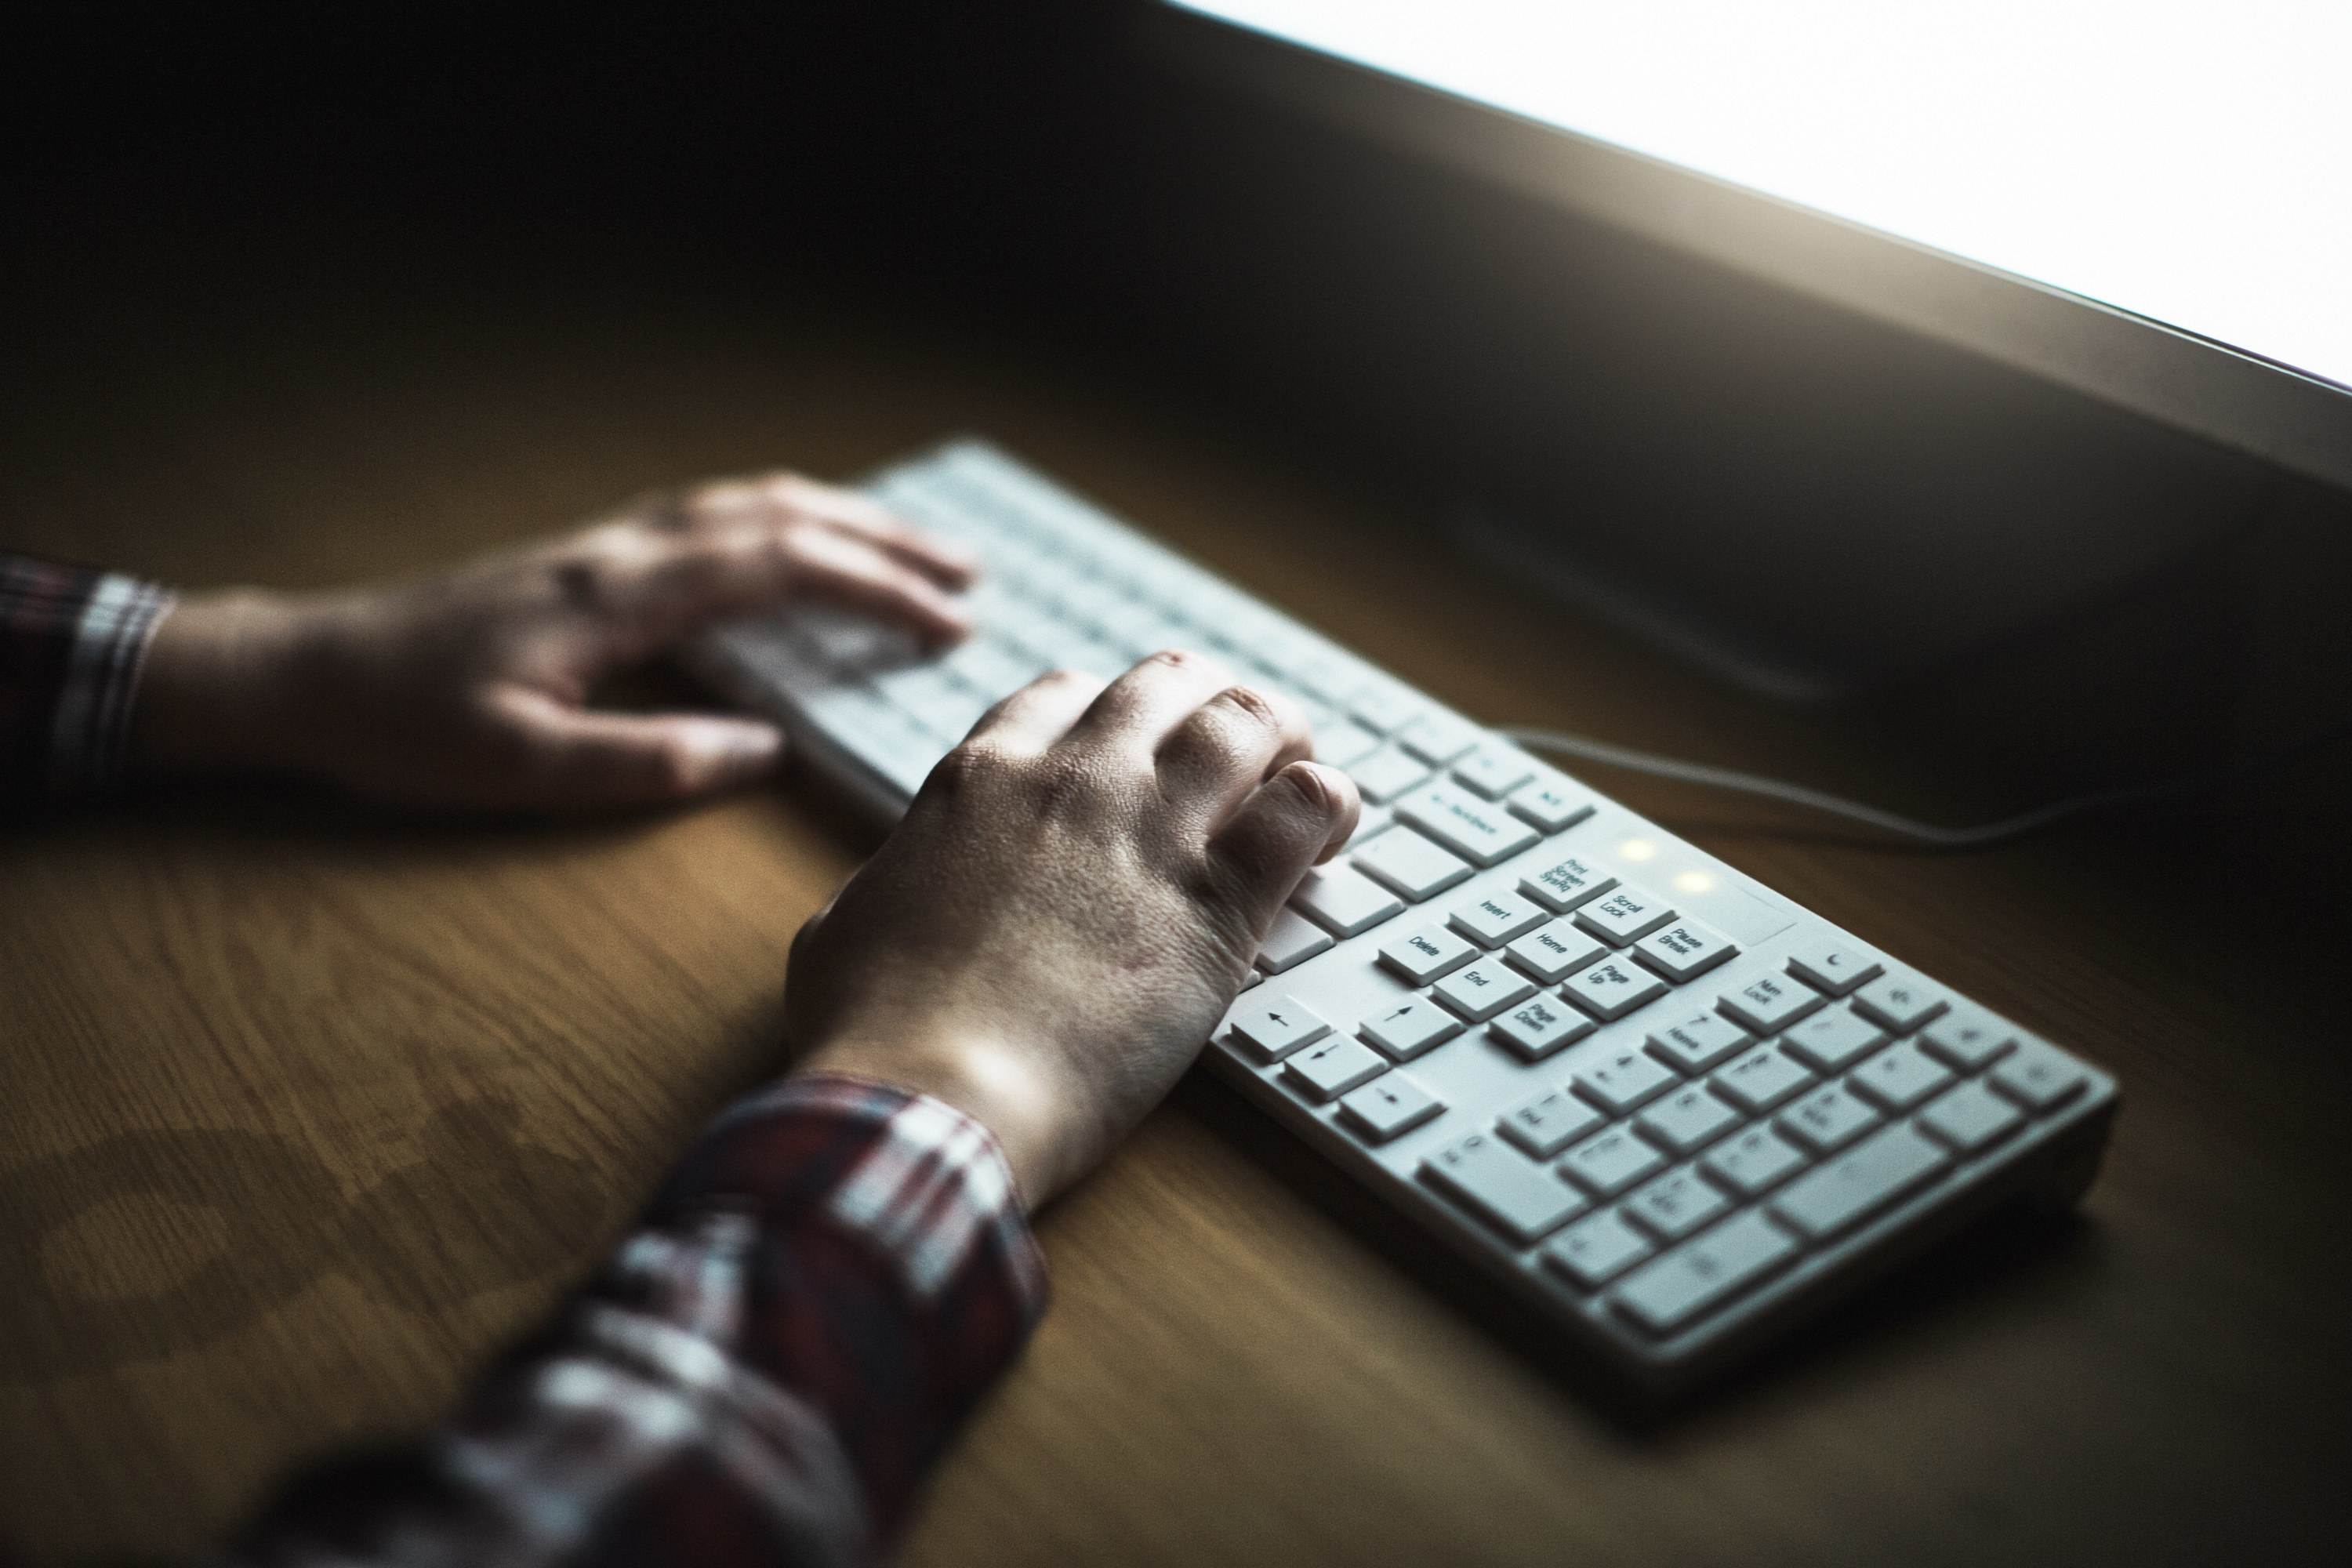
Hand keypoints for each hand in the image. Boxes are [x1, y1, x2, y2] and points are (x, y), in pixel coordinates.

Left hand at [129, 472, 975, 809]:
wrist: (304, 675)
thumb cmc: (403, 728)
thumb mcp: (521, 769)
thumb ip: (648, 761)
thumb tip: (763, 751)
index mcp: (619, 595)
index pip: (777, 569)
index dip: (873, 591)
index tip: (950, 624)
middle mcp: (621, 549)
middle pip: (778, 514)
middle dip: (883, 540)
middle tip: (970, 574)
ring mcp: (604, 544)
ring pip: (745, 501)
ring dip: (839, 519)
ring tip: (915, 550)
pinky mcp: (588, 559)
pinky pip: (711, 515)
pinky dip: (782, 519)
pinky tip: (800, 546)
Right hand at [787, 651, 1360, 1206]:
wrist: (936, 1096)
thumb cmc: (874, 1031)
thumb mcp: (843, 928)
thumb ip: (888, 885)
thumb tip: (895, 890)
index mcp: (980, 777)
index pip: (1065, 695)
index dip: (1108, 717)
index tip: (1131, 750)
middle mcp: (1073, 780)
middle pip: (1166, 685)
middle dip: (1204, 701)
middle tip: (1232, 744)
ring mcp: (1151, 831)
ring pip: (1245, 721)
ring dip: (1279, 732)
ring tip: (1297, 763)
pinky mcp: (1220, 901)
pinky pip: (1302, 808)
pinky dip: (1325, 802)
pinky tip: (1329, 829)